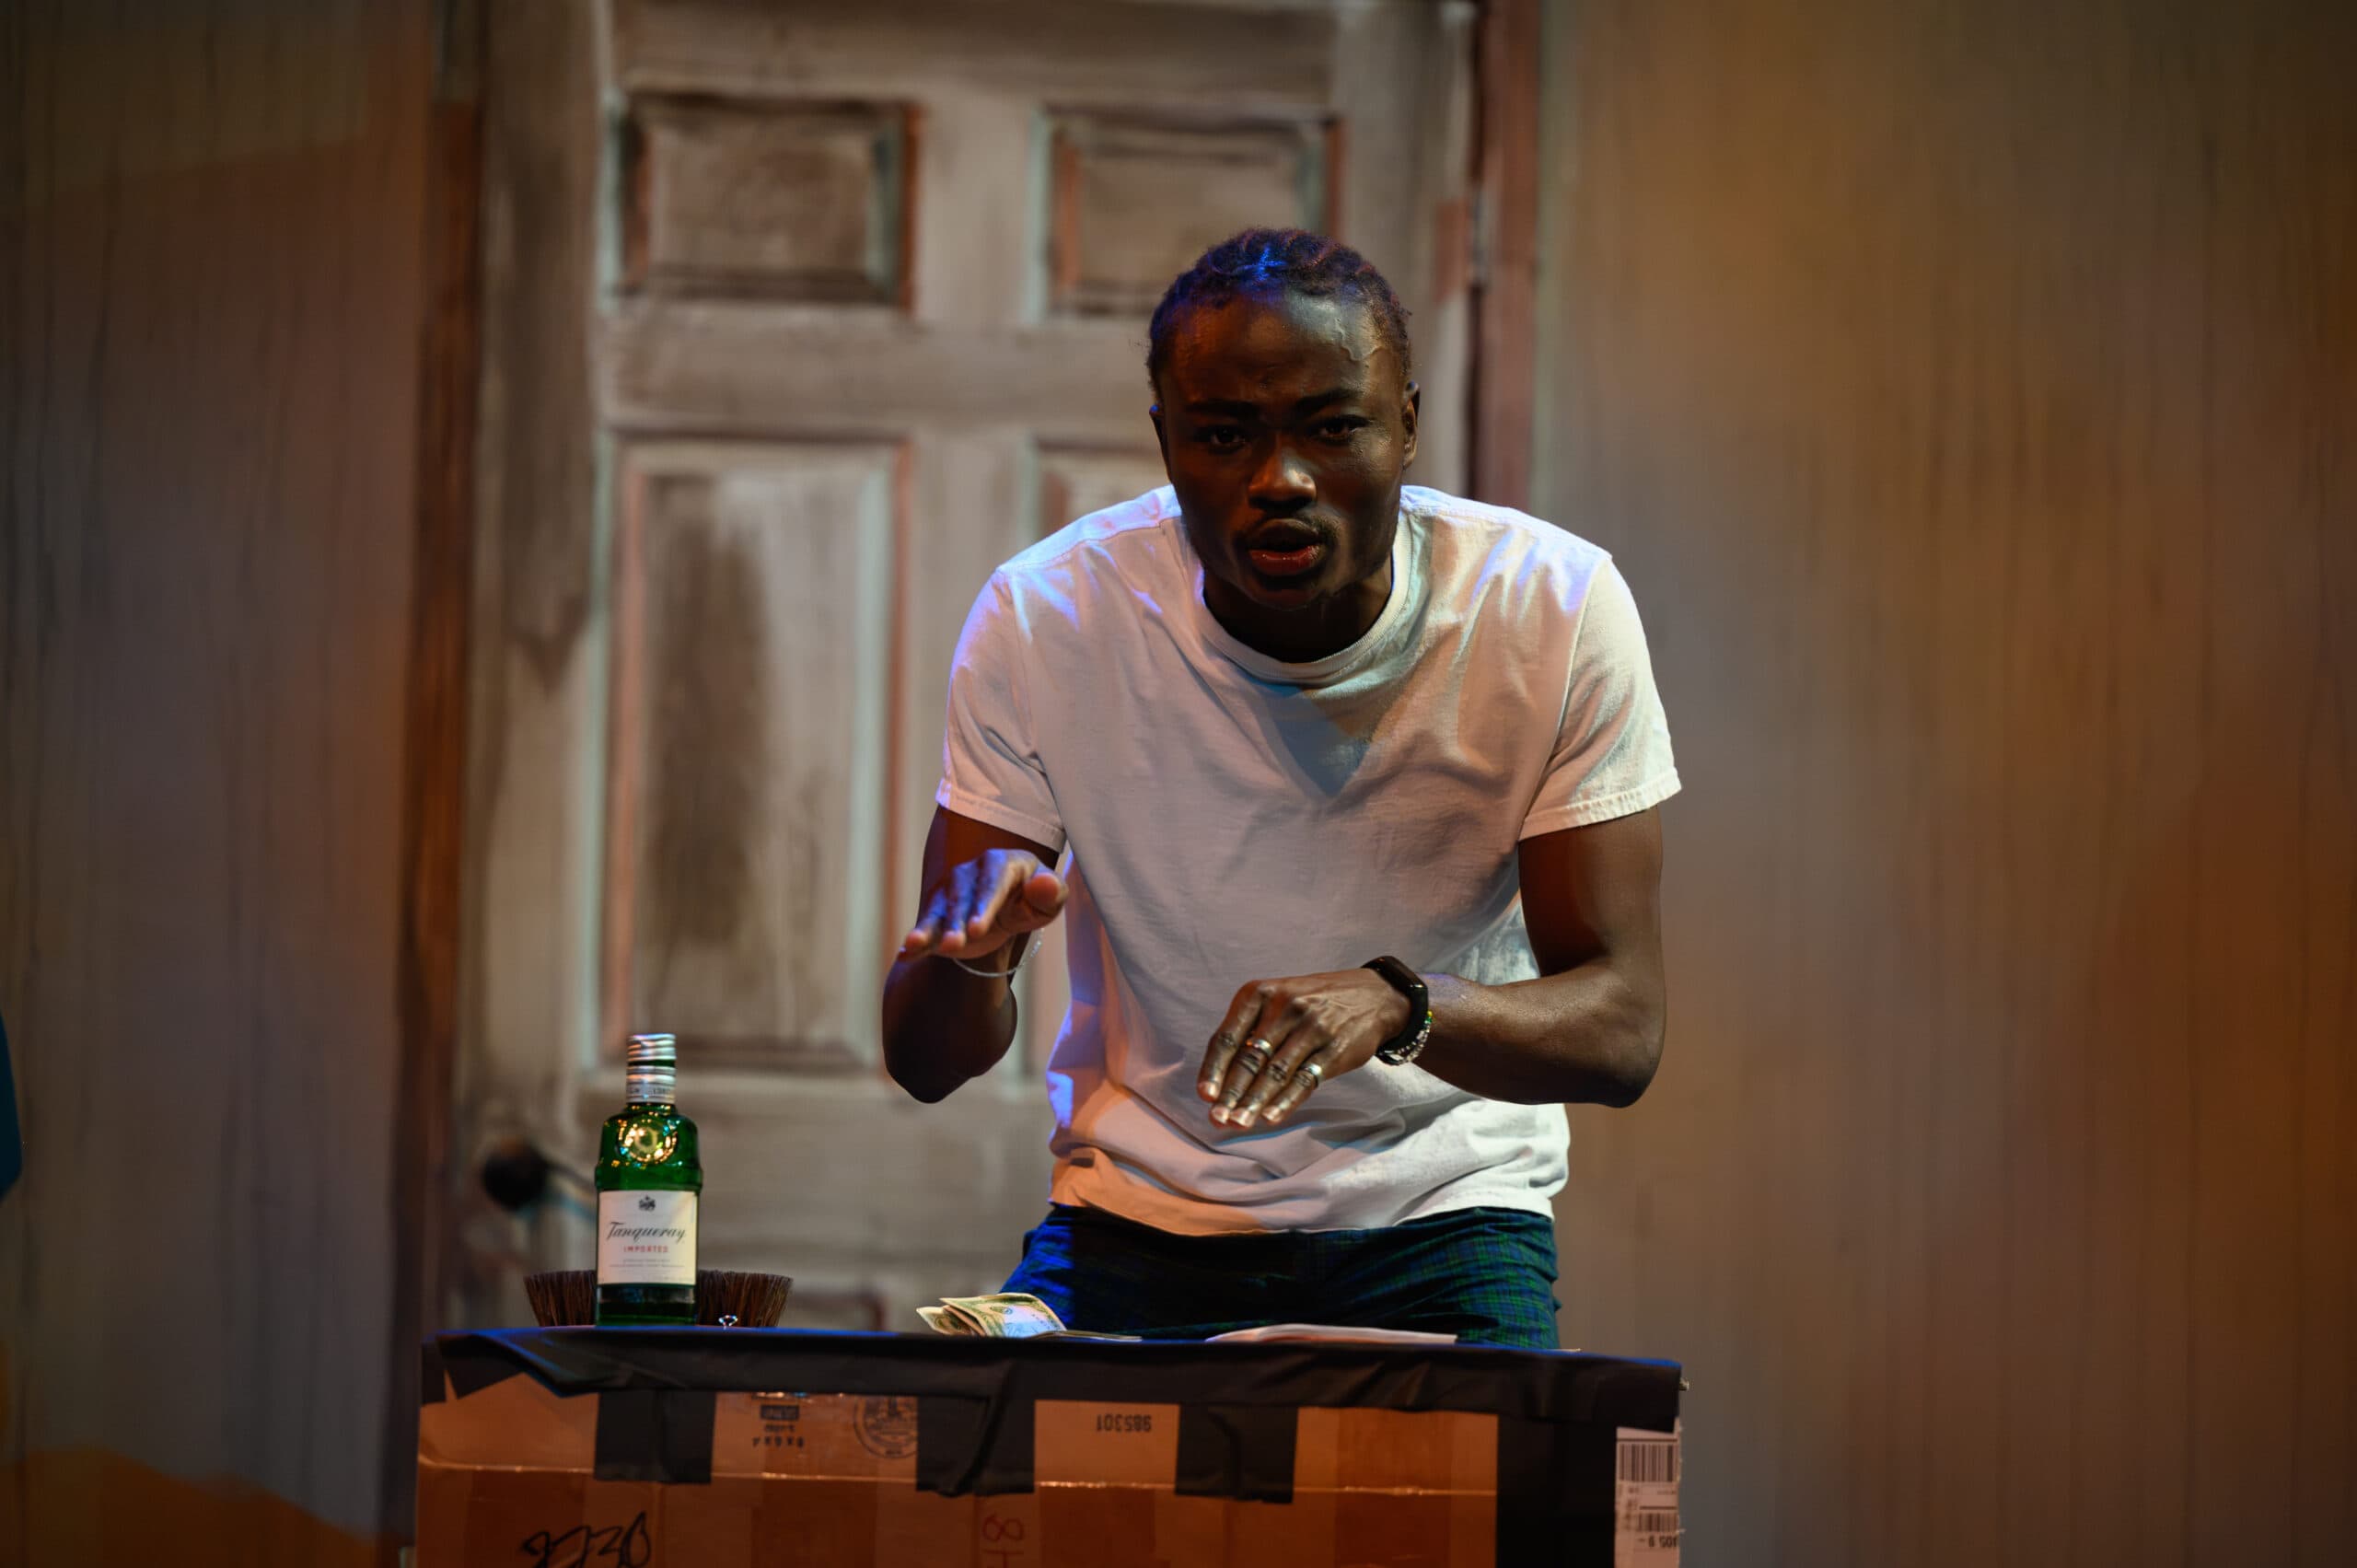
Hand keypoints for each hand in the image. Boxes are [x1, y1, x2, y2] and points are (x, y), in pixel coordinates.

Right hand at [900, 849, 1065, 964]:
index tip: (977, 929)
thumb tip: (1045, 884)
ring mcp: (949, 893)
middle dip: (955, 923)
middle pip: (960, 900)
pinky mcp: (937, 914)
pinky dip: (915, 941)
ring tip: (914, 944)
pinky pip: (925, 927)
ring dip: (927, 930)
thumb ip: (1051, 892)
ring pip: (937, 913)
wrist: (1009, 907)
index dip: (983, 906)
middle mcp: (969, 874)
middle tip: (953, 945)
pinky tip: (905, 953)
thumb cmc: (1033, 900)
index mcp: (999, 863)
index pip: (991, 884)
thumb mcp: (1049, 899)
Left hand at [1197, 968, 1414, 1128]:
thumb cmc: (1311, 1003)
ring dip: (1254, 1102)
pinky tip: (1271, 1117)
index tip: (1205, 1095)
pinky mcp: (1335, 1049)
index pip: (1228, 1037)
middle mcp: (1284, 1007)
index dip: (1214, 1069)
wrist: (1372, 995)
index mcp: (1260, 994)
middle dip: (1231, 1092)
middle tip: (1217, 1119)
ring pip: (1275, 1072)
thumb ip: (1249, 1031)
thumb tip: (1219, 1080)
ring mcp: (1311, 1028)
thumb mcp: (1277, 1000)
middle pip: (1250, 1058)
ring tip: (1239, 1123)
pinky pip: (1305, 1079)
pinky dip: (1286, 1101)